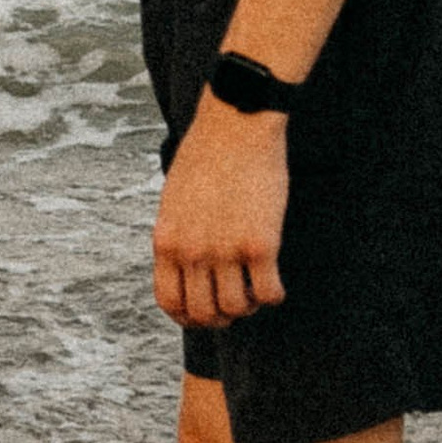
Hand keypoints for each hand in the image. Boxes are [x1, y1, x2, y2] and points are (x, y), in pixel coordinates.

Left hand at [152, 101, 288, 326]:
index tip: (204, 315)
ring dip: (249, 305)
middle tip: (236, 303)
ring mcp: (225, 250)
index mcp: (166, 240)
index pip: (169, 302)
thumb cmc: (207, 156)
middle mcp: (192, 251)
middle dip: (221, 317)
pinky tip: (275, 279)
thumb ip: (178, 237)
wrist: (235, 124)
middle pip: (204, 313)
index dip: (188, 318)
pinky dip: (274, 295)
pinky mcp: (260, 244)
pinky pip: (269, 293)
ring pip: (237, 308)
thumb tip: (186, 269)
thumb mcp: (174, 200)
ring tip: (256, 286)